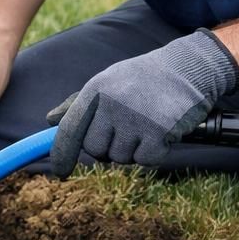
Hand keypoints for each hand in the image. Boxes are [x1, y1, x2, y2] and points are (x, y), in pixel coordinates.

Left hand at [47, 29, 238, 175]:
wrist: (188, 68)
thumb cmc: (144, 78)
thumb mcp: (108, 82)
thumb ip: (79, 104)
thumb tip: (50, 121)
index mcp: (96, 89)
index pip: (70, 129)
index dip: (62, 154)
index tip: (59, 171)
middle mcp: (112, 103)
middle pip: (95, 150)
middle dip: (109, 147)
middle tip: (127, 130)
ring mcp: (135, 118)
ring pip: (120, 158)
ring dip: (133, 149)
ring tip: (146, 124)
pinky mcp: (158, 132)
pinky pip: (145, 160)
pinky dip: (154, 153)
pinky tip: (162, 133)